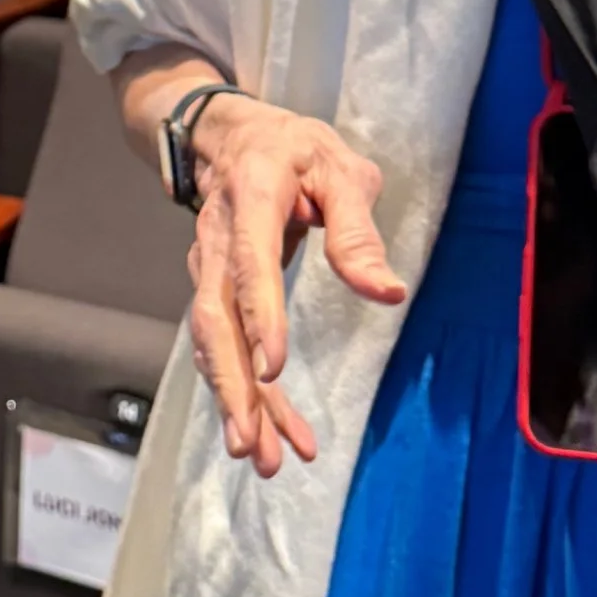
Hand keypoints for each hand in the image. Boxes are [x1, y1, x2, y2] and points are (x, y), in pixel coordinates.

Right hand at [186, 95, 404, 476]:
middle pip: (213, 319)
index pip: (250, 263)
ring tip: (262, 459)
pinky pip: (224, 348)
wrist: (231, 138)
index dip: (259, 317)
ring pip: (213, 344)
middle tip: (251, 443)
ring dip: (235, 403)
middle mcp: (217, 240)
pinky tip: (272, 433)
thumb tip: (388, 293)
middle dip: (231, 386)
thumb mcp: (340, 170)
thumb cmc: (295, 152)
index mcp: (251, 198)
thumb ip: (358, 231)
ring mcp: (207, 269)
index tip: (273, 370)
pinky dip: (246, 394)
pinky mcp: (214, 293)